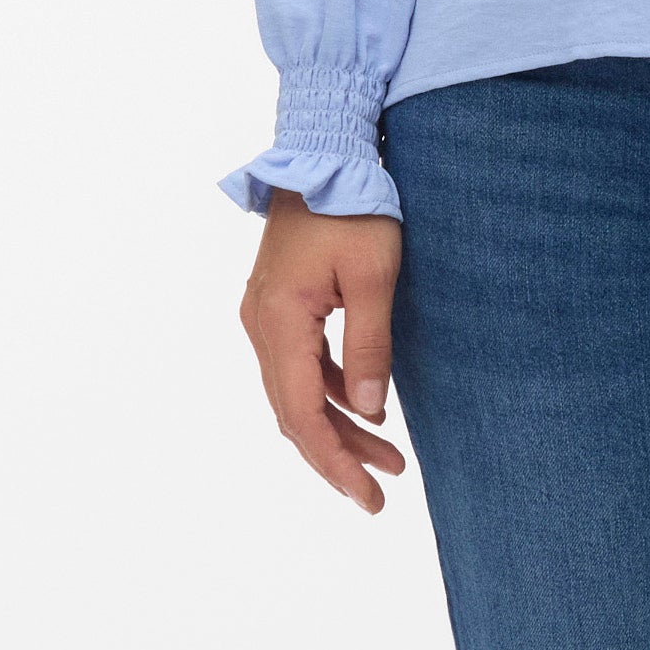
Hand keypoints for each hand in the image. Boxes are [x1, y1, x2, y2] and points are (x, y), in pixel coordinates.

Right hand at [241, 189, 406, 511]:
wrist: (324, 154)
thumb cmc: (354, 207)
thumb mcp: (375, 277)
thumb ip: (370, 346)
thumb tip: (371, 409)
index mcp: (279, 321)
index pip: (302, 414)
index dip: (333, 462)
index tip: (367, 496)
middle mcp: (260, 326)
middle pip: (294, 413)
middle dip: (337, 456)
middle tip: (379, 493)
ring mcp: (265, 317)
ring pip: (296, 393)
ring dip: (338, 428)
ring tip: (388, 459)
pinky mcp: (278, 307)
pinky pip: (300, 367)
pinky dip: (331, 394)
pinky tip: (366, 408)